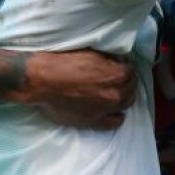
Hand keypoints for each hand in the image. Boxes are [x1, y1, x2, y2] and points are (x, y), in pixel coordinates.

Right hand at [0, 47, 136, 129]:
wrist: (43, 81)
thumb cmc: (64, 62)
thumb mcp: (91, 52)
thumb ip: (108, 58)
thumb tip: (116, 60)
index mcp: (117, 75)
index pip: (131, 71)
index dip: (125, 67)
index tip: (119, 66)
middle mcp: (115, 93)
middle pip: (131, 88)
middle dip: (126, 82)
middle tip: (117, 78)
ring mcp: (106, 109)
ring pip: (126, 103)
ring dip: (123, 96)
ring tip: (115, 91)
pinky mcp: (94, 121)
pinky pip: (116, 122)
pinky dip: (117, 115)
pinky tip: (114, 110)